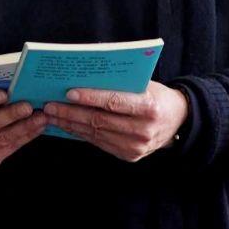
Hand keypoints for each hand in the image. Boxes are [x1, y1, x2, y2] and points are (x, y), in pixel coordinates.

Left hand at [43, 81, 188, 161]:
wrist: (178, 121)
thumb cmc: (157, 96)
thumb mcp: (145, 84)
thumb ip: (120, 82)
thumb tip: (86, 73)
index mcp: (149, 108)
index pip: (114, 102)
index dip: (90, 98)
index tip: (68, 92)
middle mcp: (143, 130)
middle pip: (100, 120)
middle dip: (71, 112)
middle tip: (49, 105)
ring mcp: (136, 147)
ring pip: (96, 133)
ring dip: (71, 124)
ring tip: (52, 114)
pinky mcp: (129, 156)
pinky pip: (99, 143)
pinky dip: (81, 133)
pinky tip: (67, 125)